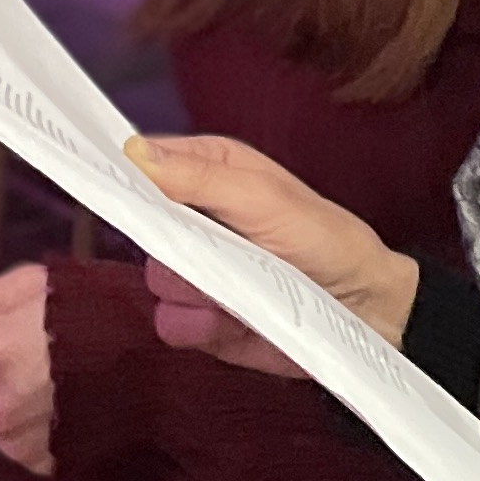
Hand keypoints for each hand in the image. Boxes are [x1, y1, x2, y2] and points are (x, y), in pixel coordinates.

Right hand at [123, 135, 419, 377]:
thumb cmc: (328, 240)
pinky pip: (171, 323)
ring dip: (194, 289)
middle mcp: (195, 219)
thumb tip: (133, 154)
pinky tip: (233, 320)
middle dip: (172, 244)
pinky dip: (199, 326)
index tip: (113, 189)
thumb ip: (199, 178)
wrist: (366, 313)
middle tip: (212, 249)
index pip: (141, 164)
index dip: (123, 175)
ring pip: (156, 279)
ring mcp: (197, 271)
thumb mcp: (265, 199)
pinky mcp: (202, 318)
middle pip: (141, 227)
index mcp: (208, 171)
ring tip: (241, 287)